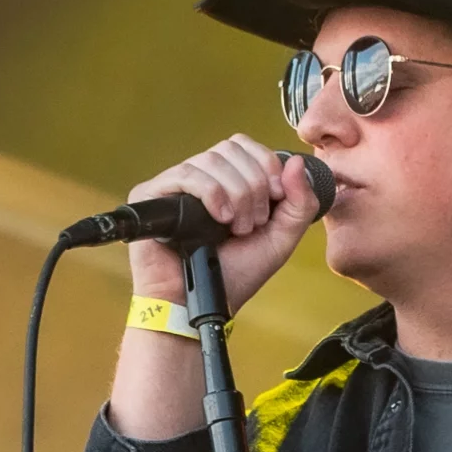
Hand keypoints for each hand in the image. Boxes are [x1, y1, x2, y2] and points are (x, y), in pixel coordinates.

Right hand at [126, 138, 324, 314]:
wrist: (200, 305)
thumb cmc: (232, 277)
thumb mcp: (279, 240)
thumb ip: (299, 204)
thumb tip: (295, 162)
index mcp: (227, 183)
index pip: (245, 146)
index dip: (266, 164)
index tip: (276, 197)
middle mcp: (201, 179)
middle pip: (231, 148)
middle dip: (253, 185)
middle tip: (253, 223)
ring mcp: (176, 185)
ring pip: (212, 160)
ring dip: (235, 194)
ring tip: (235, 228)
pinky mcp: (152, 193)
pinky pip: (187, 174)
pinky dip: (212, 193)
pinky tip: (219, 219)